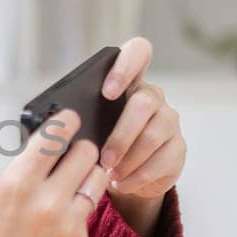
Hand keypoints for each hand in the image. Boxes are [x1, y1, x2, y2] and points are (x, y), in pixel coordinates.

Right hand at [0, 106, 108, 236]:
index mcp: (17, 183)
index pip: (57, 135)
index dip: (66, 121)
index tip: (68, 118)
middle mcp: (48, 202)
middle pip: (86, 152)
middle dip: (77, 147)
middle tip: (65, 154)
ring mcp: (68, 225)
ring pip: (97, 179)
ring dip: (86, 173)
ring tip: (68, 179)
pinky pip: (89, 212)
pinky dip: (78, 208)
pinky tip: (58, 216)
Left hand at [96, 36, 186, 199]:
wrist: (127, 174)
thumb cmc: (101, 143)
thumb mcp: (89, 126)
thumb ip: (81, 118)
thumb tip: (58, 126)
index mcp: (129, 82)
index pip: (138, 53)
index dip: (125, 67)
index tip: (107, 92)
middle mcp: (153, 97)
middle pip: (144, 103)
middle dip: (121, 134)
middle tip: (103, 158)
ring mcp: (169, 122)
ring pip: (154, 136)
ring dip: (128, 159)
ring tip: (110, 174)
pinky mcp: (178, 149)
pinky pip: (161, 162)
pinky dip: (137, 177)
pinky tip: (122, 183)